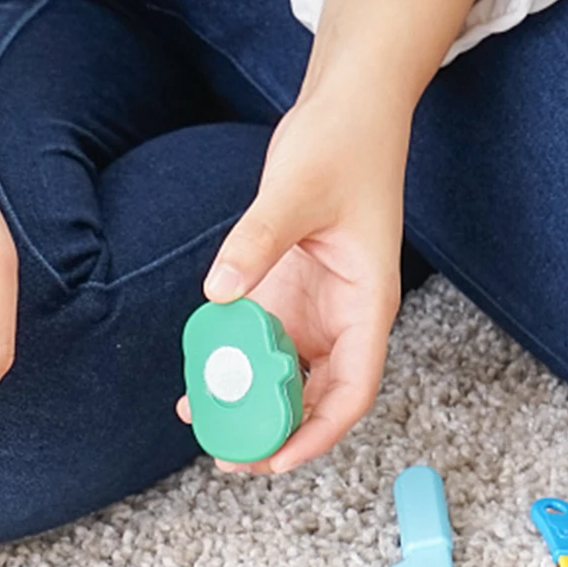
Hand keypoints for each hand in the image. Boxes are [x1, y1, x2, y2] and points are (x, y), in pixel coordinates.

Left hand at [179, 0, 491, 474]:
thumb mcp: (298, 189)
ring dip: (252, 407)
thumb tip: (218, 292)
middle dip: (278, 436)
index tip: (278, 460)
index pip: (353, 391)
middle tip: (228, 458)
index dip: (318, 433)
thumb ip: (257, 241)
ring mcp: (317, 310)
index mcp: (368, 306)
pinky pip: (262, 344)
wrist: (348, 106)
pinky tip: (199, 380)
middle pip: (319, 399)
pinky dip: (235, 366)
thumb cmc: (344, 143)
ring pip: (288, 378)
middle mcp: (346, 318)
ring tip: (206, 428)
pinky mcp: (290, 294)